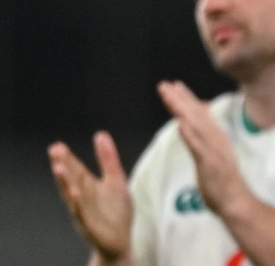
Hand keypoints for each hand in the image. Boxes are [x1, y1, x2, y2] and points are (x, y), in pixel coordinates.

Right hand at [48, 131, 132, 262]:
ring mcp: (85, 213)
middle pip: (72, 180)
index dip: (68, 159)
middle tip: (54, 151)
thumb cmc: (116, 211)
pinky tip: (74, 194)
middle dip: (64, 166)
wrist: (120, 241)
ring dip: (65, 183)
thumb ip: (108, 159)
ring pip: (73, 197)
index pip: (77, 170)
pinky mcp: (91, 227)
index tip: (57, 146)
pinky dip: (78, 205)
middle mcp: (83, 199)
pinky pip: (83, 215)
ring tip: (58, 168)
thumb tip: (100, 134)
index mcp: (89, 187)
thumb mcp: (116, 180)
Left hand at [157, 80, 251, 216]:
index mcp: (216, 137)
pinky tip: (181, 123)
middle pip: (196, 115)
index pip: (200, 114)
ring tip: (170, 96)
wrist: (236, 202)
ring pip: (196, 125)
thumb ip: (204, 139)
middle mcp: (216, 138)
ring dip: (182, 109)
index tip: (175, 85)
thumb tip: (193, 123)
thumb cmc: (223, 182)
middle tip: (166, 84)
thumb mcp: (213, 155)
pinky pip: (198, 146)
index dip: (187, 99)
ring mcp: (214, 149)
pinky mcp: (210, 162)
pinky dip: (189, 133)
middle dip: (181, 98)